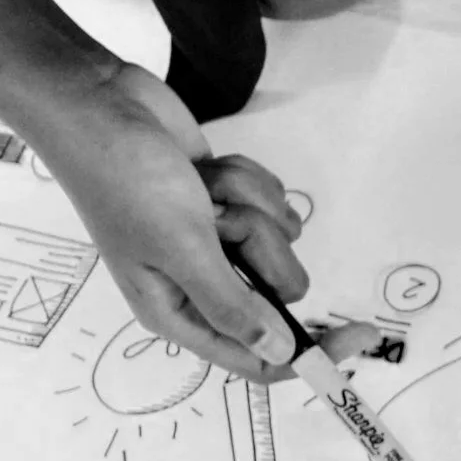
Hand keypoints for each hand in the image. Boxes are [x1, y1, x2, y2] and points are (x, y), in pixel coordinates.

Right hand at [36, 66, 378, 377]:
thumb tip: (278, 353)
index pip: (257, 357)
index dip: (311, 353)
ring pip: (280, 238)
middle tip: (218, 220)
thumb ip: (231, 304)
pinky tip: (206, 169)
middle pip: (280, 290)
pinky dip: (245, 179)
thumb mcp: (181, 247)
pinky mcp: (228, 202)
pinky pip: (272, 201)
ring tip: (201, 188)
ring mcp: (216, 239)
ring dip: (248, 204)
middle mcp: (199, 281)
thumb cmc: (125, 179)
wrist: (100, 103)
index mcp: (177, 310)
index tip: (360, 335)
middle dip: (261, 247)